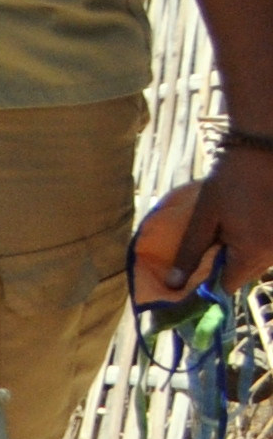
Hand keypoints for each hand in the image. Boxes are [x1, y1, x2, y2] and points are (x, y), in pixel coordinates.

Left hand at [134, 145, 272, 303]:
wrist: (263, 148)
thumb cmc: (230, 179)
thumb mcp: (204, 216)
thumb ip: (189, 251)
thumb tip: (175, 284)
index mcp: (253, 252)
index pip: (226, 287)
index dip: (203, 290)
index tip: (183, 287)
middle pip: (241, 277)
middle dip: (217, 274)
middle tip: (192, 263)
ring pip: (254, 265)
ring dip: (233, 260)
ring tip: (213, 242)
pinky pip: (264, 251)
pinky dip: (248, 248)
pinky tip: (234, 231)